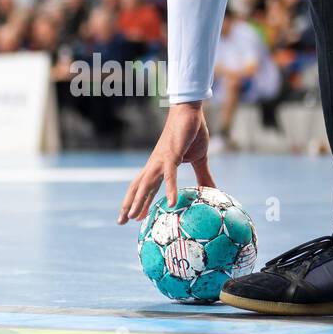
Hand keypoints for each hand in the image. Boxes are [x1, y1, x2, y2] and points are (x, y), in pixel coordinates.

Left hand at [117, 101, 215, 223]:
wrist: (190, 111)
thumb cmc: (191, 132)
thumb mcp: (199, 160)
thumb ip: (203, 177)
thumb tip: (212, 191)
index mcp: (159, 166)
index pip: (145, 187)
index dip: (138, 202)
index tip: (132, 218)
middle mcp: (155, 165)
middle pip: (138, 188)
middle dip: (128, 205)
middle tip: (120, 222)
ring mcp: (161, 160)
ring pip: (146, 184)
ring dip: (139, 201)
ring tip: (132, 217)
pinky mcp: (172, 155)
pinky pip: (170, 175)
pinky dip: (170, 190)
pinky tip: (172, 204)